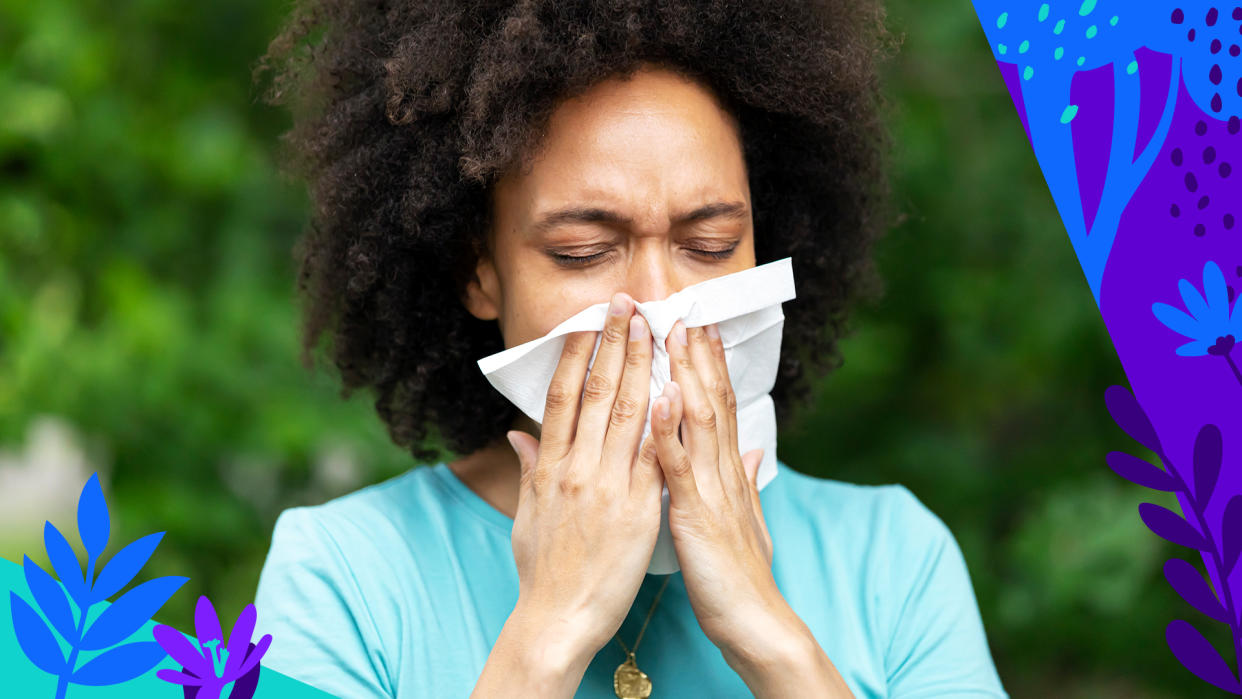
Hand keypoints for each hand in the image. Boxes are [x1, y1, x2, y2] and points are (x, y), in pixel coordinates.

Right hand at [504, 292, 664, 657]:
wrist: (557, 618)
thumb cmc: (542, 570)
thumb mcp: (526, 515)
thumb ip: (528, 468)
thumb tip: (518, 434)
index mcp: (550, 466)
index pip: (562, 395)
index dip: (576, 353)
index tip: (589, 321)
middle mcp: (576, 468)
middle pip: (595, 392)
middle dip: (614, 343)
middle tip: (628, 303)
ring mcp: (607, 486)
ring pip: (625, 412)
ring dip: (641, 364)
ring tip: (653, 327)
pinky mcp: (637, 508)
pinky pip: (653, 455)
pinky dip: (664, 420)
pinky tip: (676, 388)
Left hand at [651, 320, 778, 649]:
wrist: (754, 622)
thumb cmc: (741, 576)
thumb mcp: (744, 521)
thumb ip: (746, 481)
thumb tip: (754, 451)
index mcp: (728, 472)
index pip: (719, 407)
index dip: (710, 366)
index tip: (699, 327)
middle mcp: (723, 471)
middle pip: (712, 401)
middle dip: (699, 354)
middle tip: (686, 308)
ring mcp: (711, 489)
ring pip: (699, 421)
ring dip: (687, 375)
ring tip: (675, 334)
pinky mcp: (696, 513)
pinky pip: (680, 466)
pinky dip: (669, 431)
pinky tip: (661, 398)